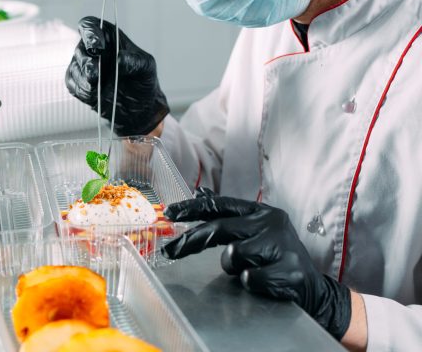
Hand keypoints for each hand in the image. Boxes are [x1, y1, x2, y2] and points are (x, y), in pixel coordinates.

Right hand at [65, 16, 169, 136]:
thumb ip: (134, 60)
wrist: (139, 108)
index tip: (97, 47)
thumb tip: (119, 59)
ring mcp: (85, 67)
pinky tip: (93, 95)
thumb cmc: (143, 80)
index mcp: (108, 37)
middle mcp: (93, 50)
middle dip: (87, 61)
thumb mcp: (146, 66)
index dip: (89, 33)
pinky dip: (81, 89)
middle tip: (96, 73)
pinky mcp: (80, 84)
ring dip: (84, 78)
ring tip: (97, 88)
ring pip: (75, 67)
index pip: (90, 25)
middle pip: (80, 48)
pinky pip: (72, 84)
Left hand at [162, 188, 352, 339]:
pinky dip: (250, 283)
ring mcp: (282, 245)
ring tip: (248, 270)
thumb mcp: (254, 231)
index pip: (220, 205)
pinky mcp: (289, 270)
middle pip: (220, 228)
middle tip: (169, 251)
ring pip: (233, 254)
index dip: (192, 208)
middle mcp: (271, 223)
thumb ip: (227, 216)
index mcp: (260, 212)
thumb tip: (199, 193)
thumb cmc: (276, 258)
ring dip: (232, 267)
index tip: (169, 213)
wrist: (313, 290)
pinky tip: (261, 281)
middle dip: (190, 241)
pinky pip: (250, 278)